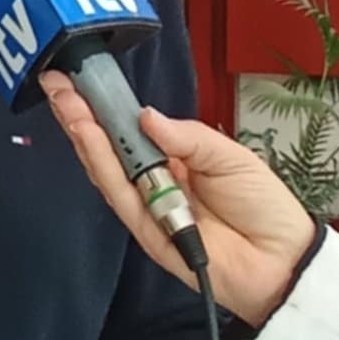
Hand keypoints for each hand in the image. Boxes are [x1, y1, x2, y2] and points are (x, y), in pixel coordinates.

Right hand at [40, 72, 316, 327]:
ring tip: (65, 101)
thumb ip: (186, 136)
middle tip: (57, 83)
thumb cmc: (263, 206)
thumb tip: (144, 115)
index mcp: (175, 159)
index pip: (131, 130)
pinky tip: (87, 134)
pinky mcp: (145, 229)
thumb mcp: (229, 155)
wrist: (282, 261)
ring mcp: (147, 205)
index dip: (106, 106)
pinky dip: (101, 163)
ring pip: (106, 167)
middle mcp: (155, 181)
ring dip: (83, 132)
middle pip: (109, 146)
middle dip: (81, 113)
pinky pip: (118, 194)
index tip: (80, 78)